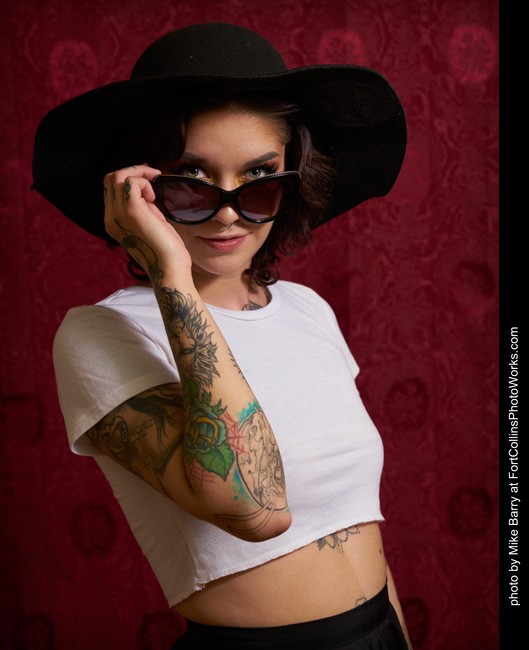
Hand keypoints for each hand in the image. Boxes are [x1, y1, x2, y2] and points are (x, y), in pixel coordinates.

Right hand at [103, 165, 192, 280]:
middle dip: (133, 171)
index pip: (110, 187)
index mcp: (113, 221)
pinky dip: (144, 182)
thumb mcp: (149, 222)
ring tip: (154, 188)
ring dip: (139, 174)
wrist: (169, 267)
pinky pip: (131, 182)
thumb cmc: (165, 248)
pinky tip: (154, 197)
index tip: (149, 181)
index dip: (129, 177)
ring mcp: (118, 214)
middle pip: (110, 178)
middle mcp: (111, 217)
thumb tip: (147, 188)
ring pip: (117, 176)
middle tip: (153, 179)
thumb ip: (143, 206)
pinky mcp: (132, 211)